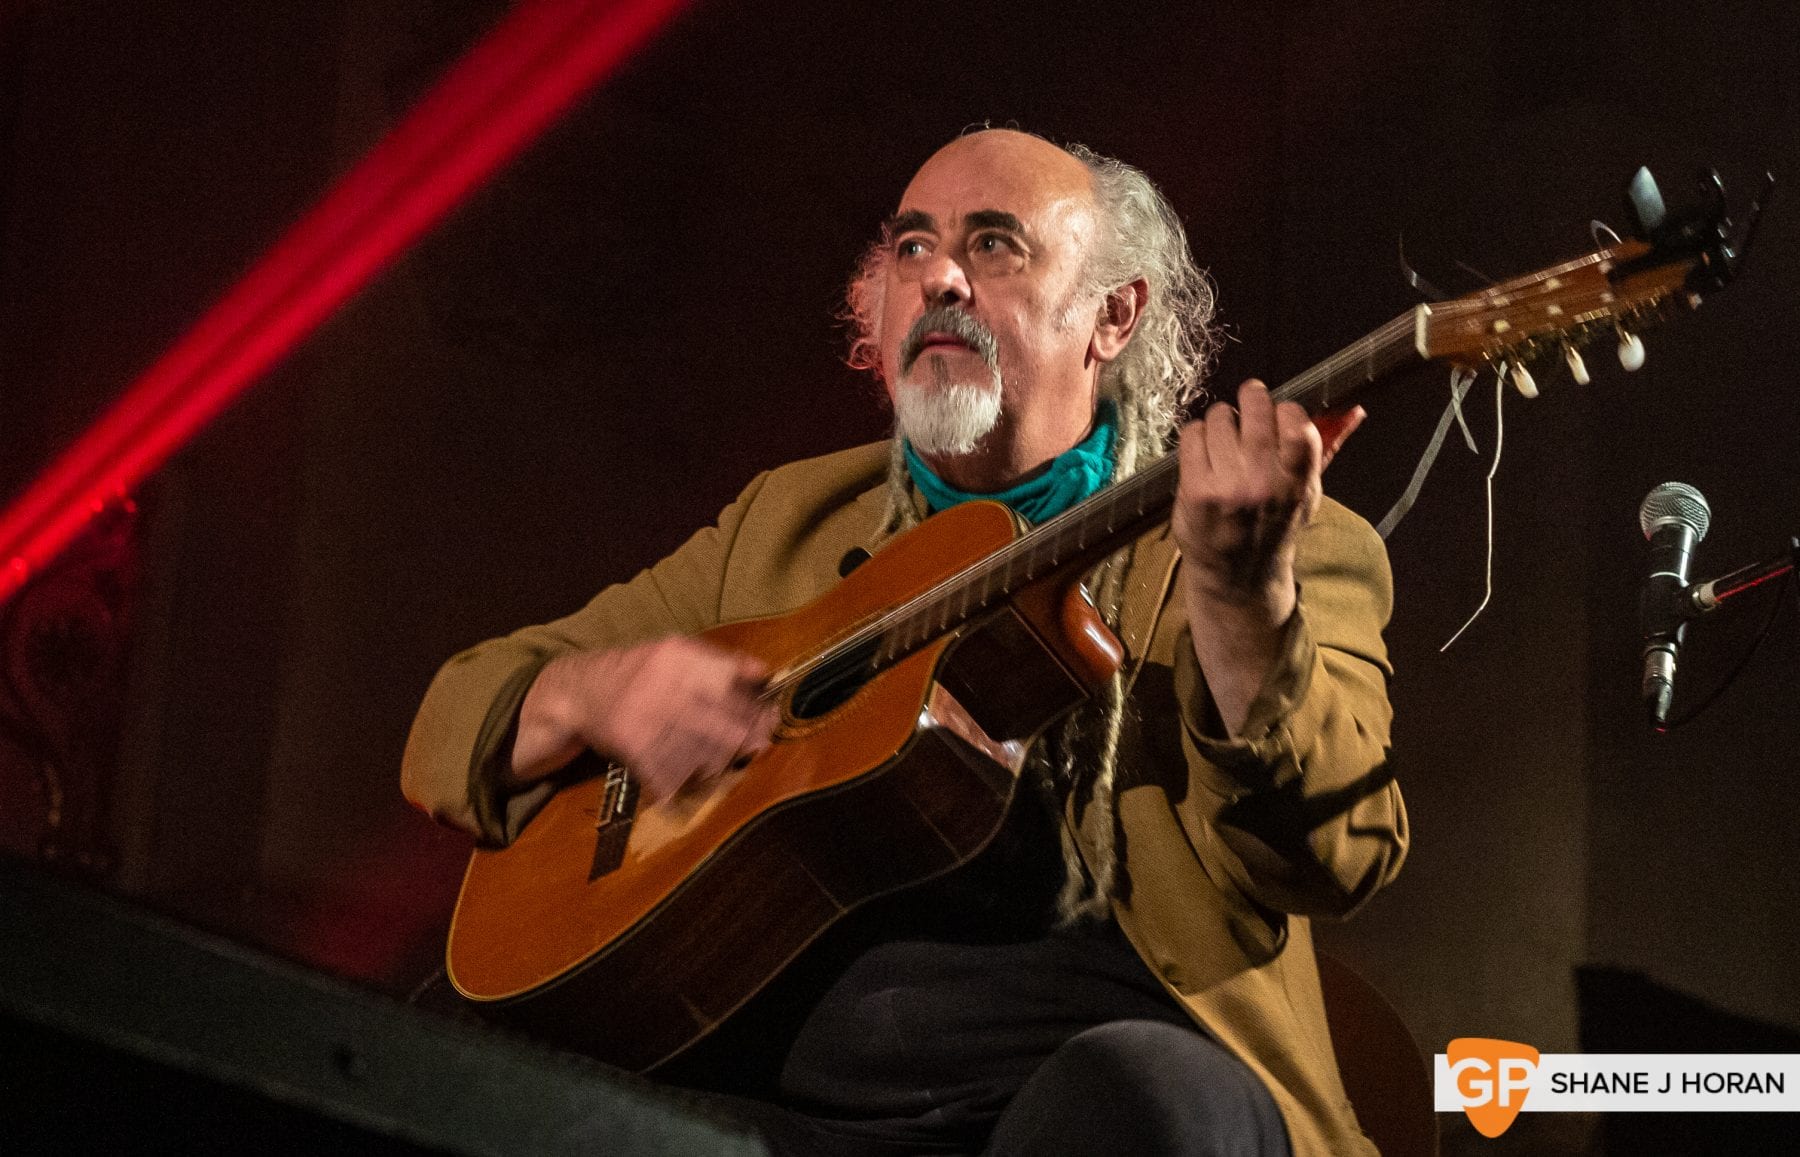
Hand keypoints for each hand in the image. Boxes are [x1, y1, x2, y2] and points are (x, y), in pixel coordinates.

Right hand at [514, 637, 777, 803]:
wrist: (578, 690)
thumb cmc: (638, 671)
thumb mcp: (675, 651)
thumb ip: (720, 660)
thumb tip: (765, 674)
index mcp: (677, 655)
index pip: (730, 682)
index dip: (756, 705)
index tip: (771, 719)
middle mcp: (661, 682)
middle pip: (721, 720)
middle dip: (745, 737)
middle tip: (758, 745)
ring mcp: (645, 715)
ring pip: (700, 749)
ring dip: (718, 760)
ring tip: (724, 761)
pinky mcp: (631, 744)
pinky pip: (670, 770)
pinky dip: (683, 780)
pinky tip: (689, 779)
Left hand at [1172, 380, 1362, 734]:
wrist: (1238, 577)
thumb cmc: (1275, 525)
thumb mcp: (1308, 493)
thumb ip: (1326, 450)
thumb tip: (1355, 410)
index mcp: (1297, 479)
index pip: (1296, 419)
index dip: (1284, 410)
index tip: (1276, 416)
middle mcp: (1263, 481)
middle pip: (1254, 408)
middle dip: (1250, 400)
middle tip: (1246, 409)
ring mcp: (1227, 486)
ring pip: (1219, 417)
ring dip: (1220, 421)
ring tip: (1223, 442)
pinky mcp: (1195, 491)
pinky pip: (1191, 436)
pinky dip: (1196, 437)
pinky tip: (1203, 455)